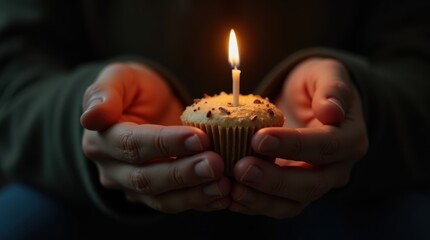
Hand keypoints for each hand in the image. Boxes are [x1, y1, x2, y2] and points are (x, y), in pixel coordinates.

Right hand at [80, 63, 230, 212]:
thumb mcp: (120, 78)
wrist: (148, 105)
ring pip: (161, 198)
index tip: (198, 138)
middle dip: (183, 173)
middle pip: (146, 177)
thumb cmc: (135, 88)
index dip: (165, 143)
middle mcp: (113, 168)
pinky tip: (222, 196)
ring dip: (193, 194)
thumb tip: (91, 117)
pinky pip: (175, 204)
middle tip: (215, 164)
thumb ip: (104, 93)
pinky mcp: (154, 195)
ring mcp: (132, 186)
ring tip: (222, 185)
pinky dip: (199, 202)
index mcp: (101, 139)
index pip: (132, 144)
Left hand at [230, 58, 367, 217]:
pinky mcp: (293, 193)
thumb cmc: (315, 86)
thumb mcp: (326, 73)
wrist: (307, 104)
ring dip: (262, 199)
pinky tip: (231, 197)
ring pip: (293, 203)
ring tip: (233, 189)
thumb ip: (333, 88)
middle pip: (311, 184)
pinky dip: (254, 205)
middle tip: (241, 168)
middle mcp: (336, 168)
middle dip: (275, 180)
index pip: (327, 145)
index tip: (260, 138)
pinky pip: (276, 206)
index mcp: (350, 138)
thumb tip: (332, 111)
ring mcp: (315, 184)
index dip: (294, 145)